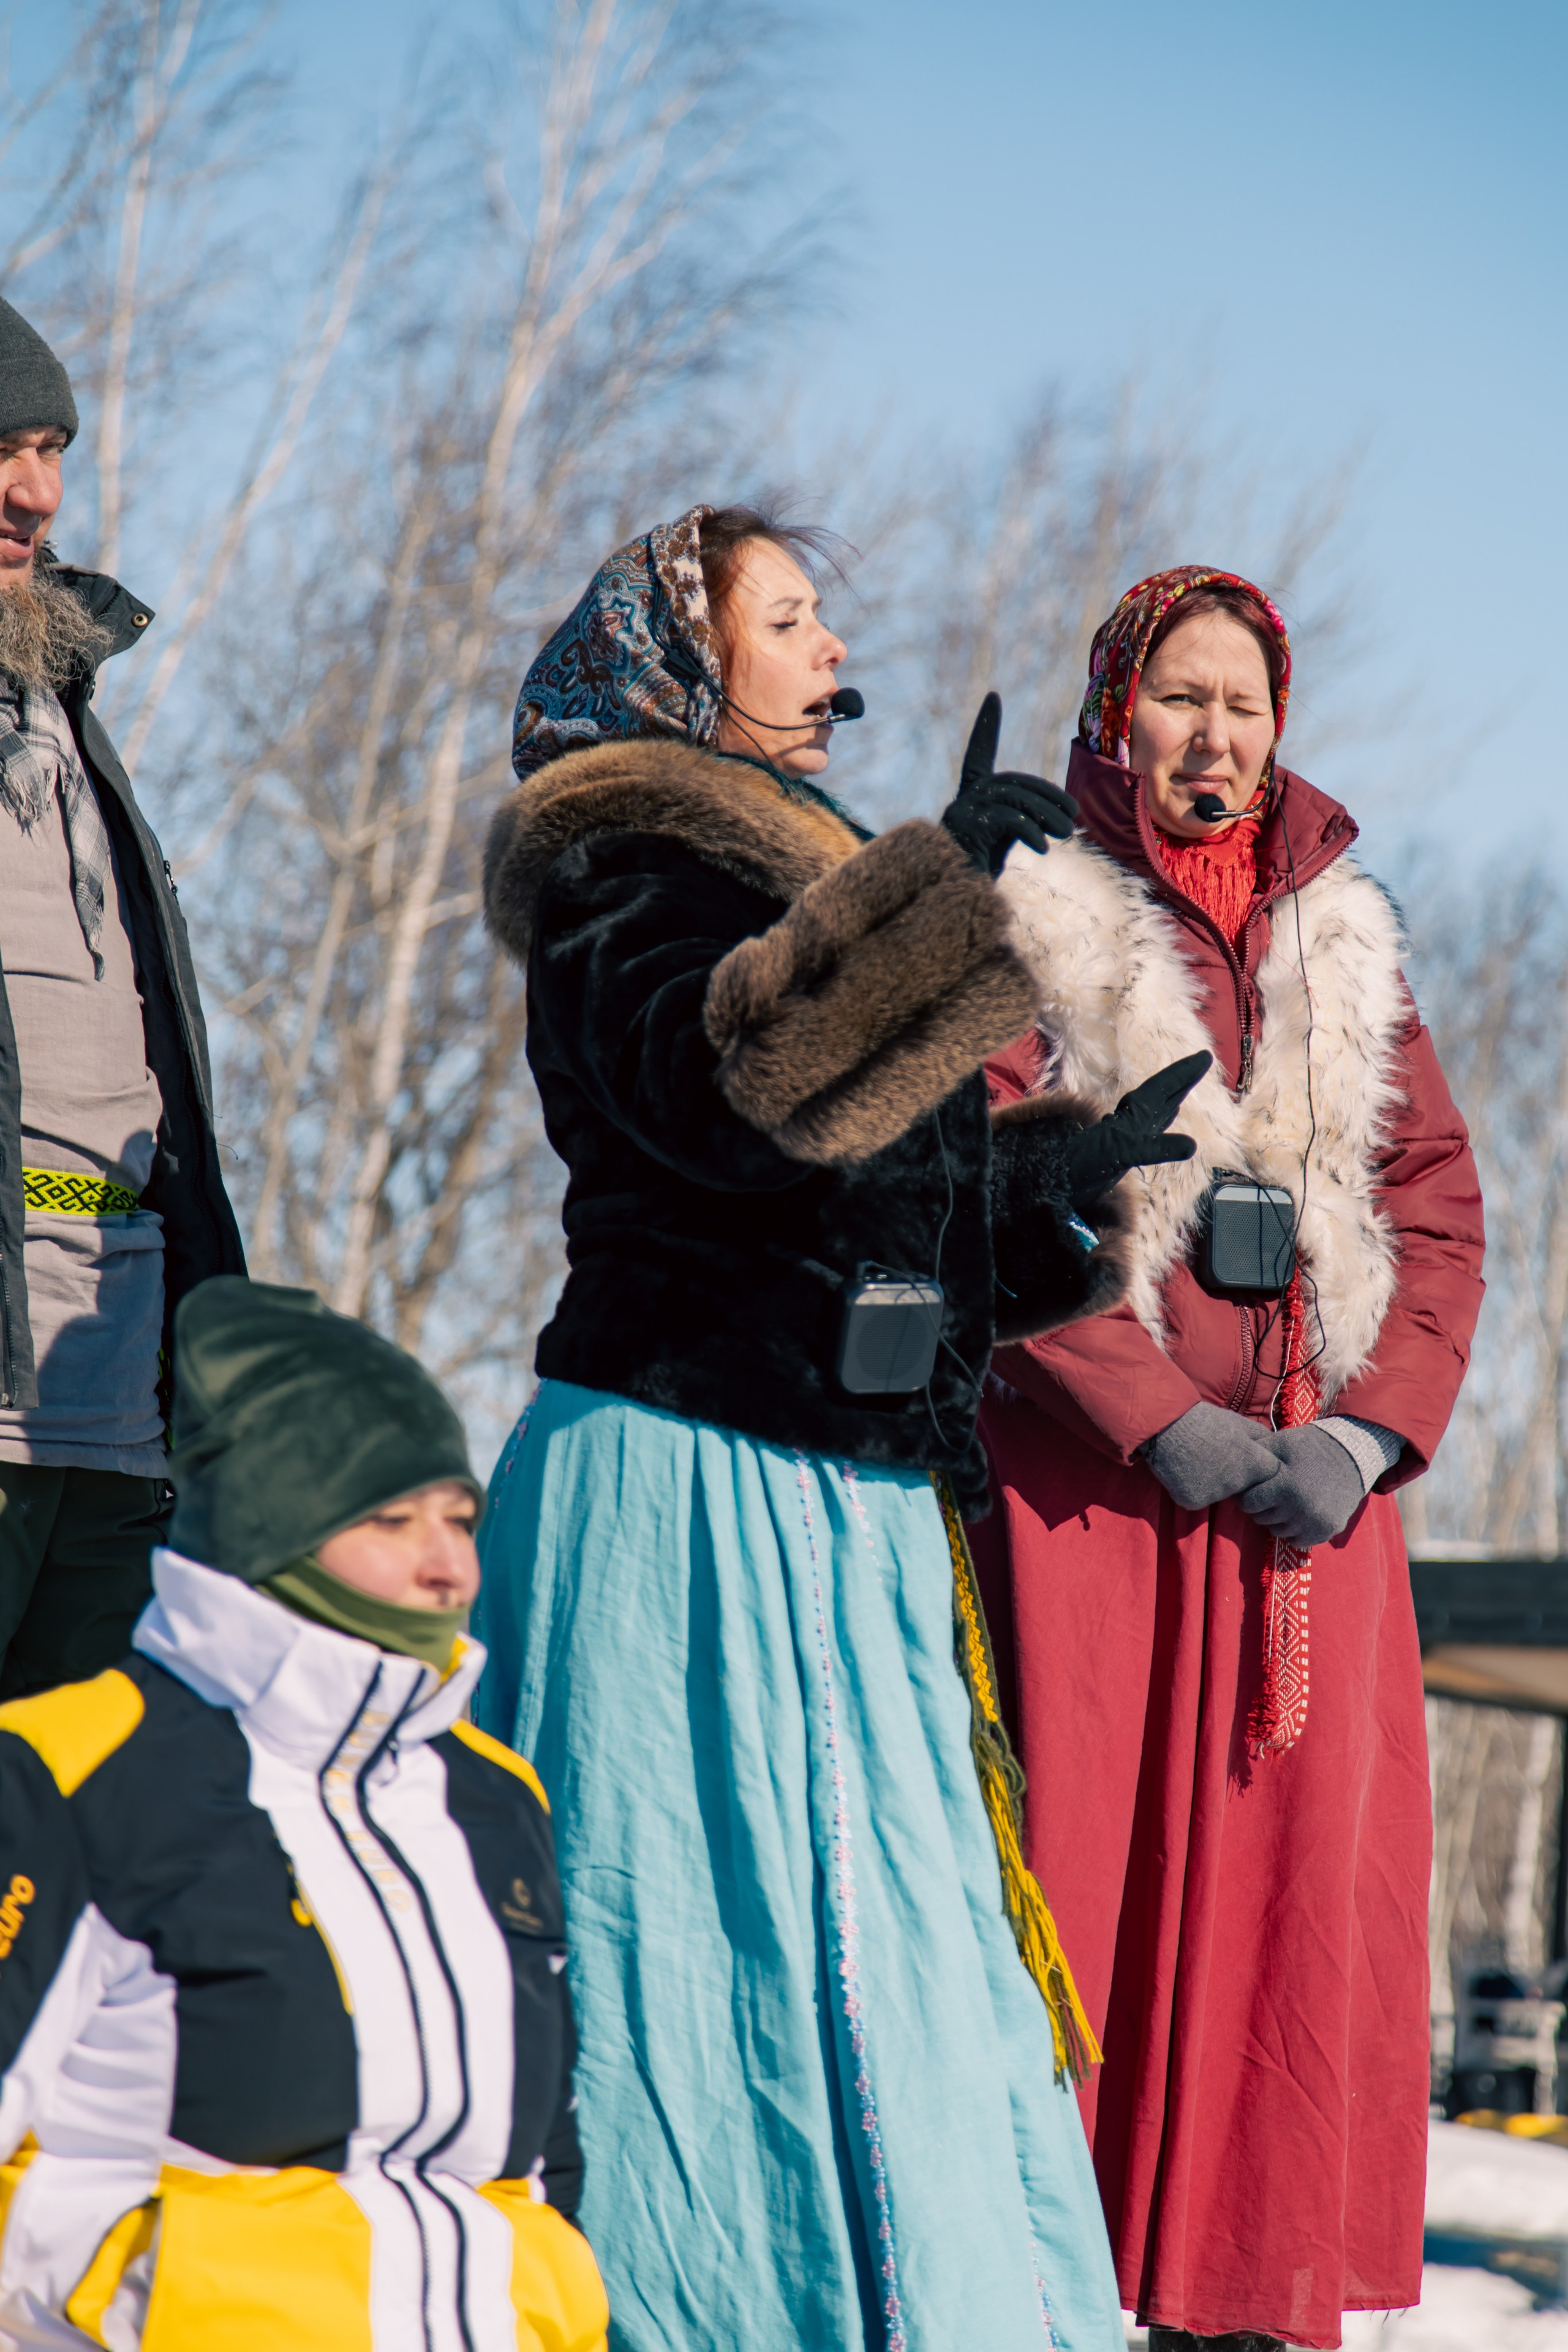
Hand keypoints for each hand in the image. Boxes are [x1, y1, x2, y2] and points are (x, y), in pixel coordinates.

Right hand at [940, 693, 1076, 878]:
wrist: (949, 906)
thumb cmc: (975, 878)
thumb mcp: (1002, 843)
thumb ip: (1021, 821)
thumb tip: (1063, 818)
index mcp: (969, 798)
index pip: (978, 754)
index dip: (985, 726)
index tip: (992, 696)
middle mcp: (962, 799)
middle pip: (1012, 781)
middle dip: (1047, 795)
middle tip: (1074, 815)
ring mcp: (960, 812)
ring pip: (1013, 797)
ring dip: (1045, 814)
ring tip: (1068, 832)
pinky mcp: (964, 828)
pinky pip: (1006, 819)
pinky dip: (1030, 831)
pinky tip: (1043, 849)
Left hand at [1062, 1051, 1210, 1210]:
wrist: (1057, 1176)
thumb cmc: (1085, 1162)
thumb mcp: (1123, 1152)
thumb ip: (1156, 1148)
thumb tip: (1191, 1145)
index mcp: (1133, 1112)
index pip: (1164, 1086)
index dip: (1184, 1072)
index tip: (1205, 1055)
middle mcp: (1131, 1117)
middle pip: (1162, 1091)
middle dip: (1182, 1077)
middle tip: (1202, 1060)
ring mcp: (1127, 1132)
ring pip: (1155, 1107)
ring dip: (1172, 1096)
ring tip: (1185, 1087)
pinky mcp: (1122, 1149)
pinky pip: (1149, 1127)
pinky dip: (1161, 1120)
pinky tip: (1165, 1119)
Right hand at [1141, 1401, 1281, 1510]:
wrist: (1166, 1424)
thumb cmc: (1205, 1421)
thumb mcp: (1239, 1423)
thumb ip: (1262, 1439)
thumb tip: (1278, 1448)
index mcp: (1252, 1463)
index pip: (1270, 1476)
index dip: (1259, 1468)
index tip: (1247, 1459)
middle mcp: (1236, 1483)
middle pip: (1244, 1488)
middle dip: (1235, 1477)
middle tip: (1217, 1458)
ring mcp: (1214, 1495)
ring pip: (1220, 1494)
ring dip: (1213, 1483)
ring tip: (1198, 1461)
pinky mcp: (1192, 1501)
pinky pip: (1198, 1499)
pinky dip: (1193, 1489)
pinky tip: (1184, 1471)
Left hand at [1235, 1424, 1366, 1547]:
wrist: (1352, 1455)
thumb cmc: (1309, 1446)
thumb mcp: (1280, 1443)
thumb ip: (1255, 1457)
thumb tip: (1230, 1466)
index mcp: (1286, 1486)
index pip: (1249, 1504)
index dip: (1248, 1495)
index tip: (1255, 1488)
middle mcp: (1300, 1509)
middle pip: (1262, 1519)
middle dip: (1262, 1507)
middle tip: (1271, 1493)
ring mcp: (1315, 1522)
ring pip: (1278, 1532)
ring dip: (1277, 1519)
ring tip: (1286, 1501)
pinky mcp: (1327, 1530)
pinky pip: (1298, 1540)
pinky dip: (1295, 1529)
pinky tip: (1299, 1512)